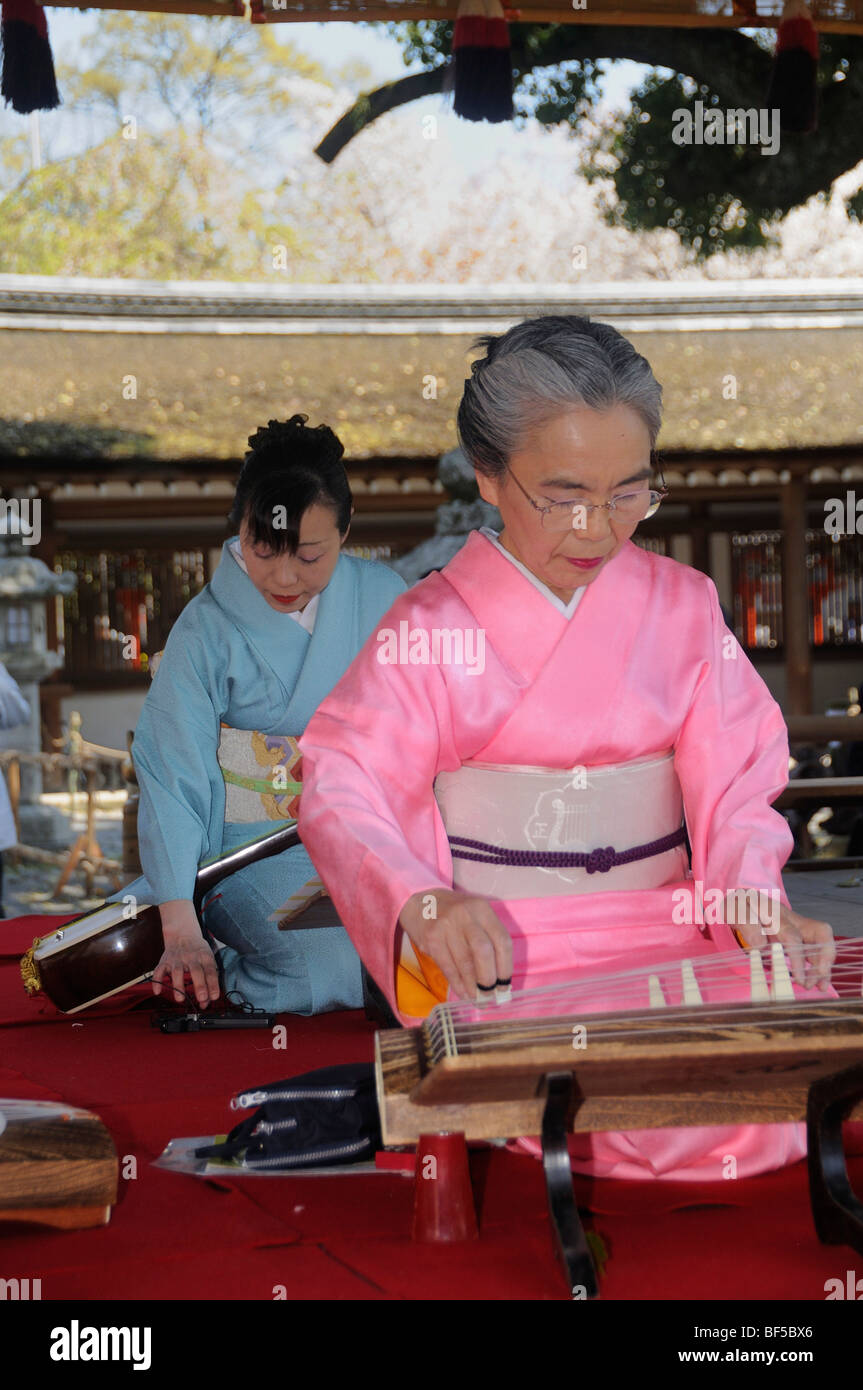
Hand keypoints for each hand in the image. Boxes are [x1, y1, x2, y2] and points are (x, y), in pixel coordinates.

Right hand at [153, 900, 220, 1007]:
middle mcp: (191, 957)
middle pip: (196, 971)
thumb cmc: (198, 951)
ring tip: (180, 999)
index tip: (214, 997)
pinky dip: (157, 981)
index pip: (211, 971)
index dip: (213, 984)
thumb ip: (208, 981)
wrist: (182, 933)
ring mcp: (177, 959)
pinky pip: (159, 971)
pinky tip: (158, 991)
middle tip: (201, 998)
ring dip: (179, 985)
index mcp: (204, 957)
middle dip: (199, 985)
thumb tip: (206, 1003)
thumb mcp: (207, 960)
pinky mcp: (164, 961)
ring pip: (177, 971)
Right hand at [399, 888, 512, 1002]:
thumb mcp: (474, 915)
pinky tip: (463, 992)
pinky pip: (447, 966)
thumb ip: (488, 938)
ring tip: (477, 998)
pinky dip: (457, 983)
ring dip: (472, 985)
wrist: (420, 900)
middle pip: (484, 951)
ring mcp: (447, 926)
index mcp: (482, 909)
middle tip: (490, 994)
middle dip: (488, 978)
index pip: (502, 940)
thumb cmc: (454, 913)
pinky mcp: (432, 938)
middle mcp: (466, 915)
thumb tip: (498, 976)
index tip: (505, 985)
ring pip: (465, 962)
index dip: (506, 967)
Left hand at [734, 899, 834, 990]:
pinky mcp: (798, 937)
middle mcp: (792, 919)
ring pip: (821, 943)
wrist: (741, 901)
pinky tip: (819, 983)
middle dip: (823, 958)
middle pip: (820, 934)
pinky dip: (819, 967)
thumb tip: (760, 944)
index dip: (798, 958)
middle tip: (814, 982)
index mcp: (775, 912)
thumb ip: (746, 923)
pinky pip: (815, 951)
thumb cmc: (739, 906)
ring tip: (820, 987)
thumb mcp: (735, 909)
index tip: (799, 977)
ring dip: (824, 965)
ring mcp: (797, 928)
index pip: (793, 936)